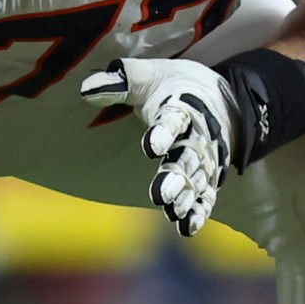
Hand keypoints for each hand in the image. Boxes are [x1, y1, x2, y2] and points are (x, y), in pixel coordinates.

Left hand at [80, 58, 235, 236]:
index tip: (150, 147)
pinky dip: (199, 211)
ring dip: (186, 197)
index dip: (163, 132)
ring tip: (174, 212)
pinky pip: (206, 195)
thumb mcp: (150, 75)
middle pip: (188, 157)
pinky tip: (188, 228)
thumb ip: (121, 82)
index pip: (175, 119)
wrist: (218, 96)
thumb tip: (87, 89)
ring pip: (198, 180)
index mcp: (183, 106)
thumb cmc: (174, 86)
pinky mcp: (208, 175)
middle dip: (175, 176)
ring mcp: (205, 158)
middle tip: (161, 195)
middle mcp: (198, 135)